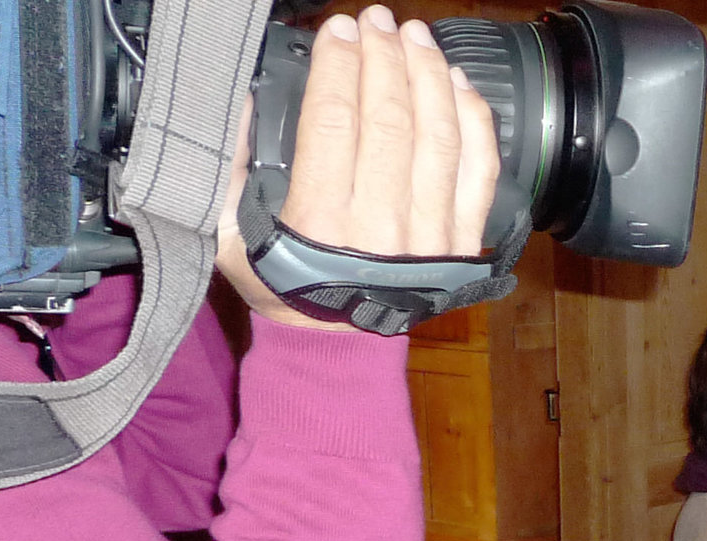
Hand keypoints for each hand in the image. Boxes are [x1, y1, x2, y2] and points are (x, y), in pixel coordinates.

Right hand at [216, 6, 499, 330]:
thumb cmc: (281, 281)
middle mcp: (380, 227)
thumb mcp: (227, 233)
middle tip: (377, 21)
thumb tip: (246, 102)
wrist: (335, 343)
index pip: (336, 121)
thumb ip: (231, 167)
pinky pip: (479, 169)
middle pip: (391, 120)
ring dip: (429, 76)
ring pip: (439, 137)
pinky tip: (456, 82)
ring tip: (416, 36)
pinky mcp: (463, 241)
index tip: (339, 31)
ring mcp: (430, 235)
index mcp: (319, 222)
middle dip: (385, 58)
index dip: (340, 66)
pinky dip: (473, 119)